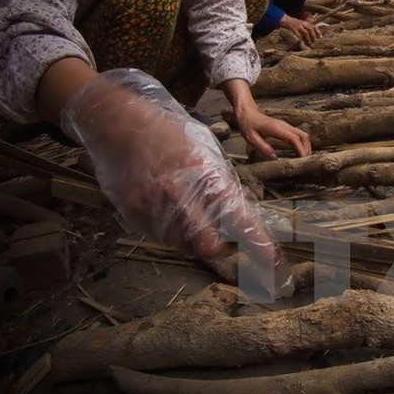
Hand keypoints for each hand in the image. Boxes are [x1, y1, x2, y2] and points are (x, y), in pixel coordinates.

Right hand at [60, 70, 286, 287]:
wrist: (117, 121)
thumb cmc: (169, 132)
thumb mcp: (206, 150)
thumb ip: (223, 183)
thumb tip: (244, 209)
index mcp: (205, 176)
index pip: (242, 222)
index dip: (262, 250)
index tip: (277, 272)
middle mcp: (179, 197)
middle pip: (210, 248)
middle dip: (223, 247)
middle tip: (225, 238)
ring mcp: (152, 208)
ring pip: (185, 245)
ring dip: (195, 238)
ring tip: (191, 211)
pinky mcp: (132, 215)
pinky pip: (161, 236)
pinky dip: (172, 230)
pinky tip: (168, 206)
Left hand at [234, 105, 311, 159]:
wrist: (247, 113)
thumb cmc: (248, 124)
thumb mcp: (251, 138)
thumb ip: (263, 148)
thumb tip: (275, 158)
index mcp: (276, 128)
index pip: (294, 138)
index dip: (300, 148)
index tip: (303, 158)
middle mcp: (284, 126)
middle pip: (303, 136)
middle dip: (307, 148)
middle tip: (306, 161)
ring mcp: (286, 126)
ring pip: (302, 134)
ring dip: (306, 145)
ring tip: (304, 158)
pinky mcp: (285, 127)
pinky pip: (298, 135)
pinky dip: (302, 143)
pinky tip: (299, 151)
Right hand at [279, 12, 321, 44]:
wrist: (286, 20)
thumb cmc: (294, 23)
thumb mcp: (302, 23)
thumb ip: (307, 26)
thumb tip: (313, 33)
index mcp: (306, 23)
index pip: (314, 26)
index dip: (318, 32)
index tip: (320, 37)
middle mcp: (303, 24)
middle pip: (310, 29)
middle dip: (313, 35)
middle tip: (315, 40)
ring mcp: (298, 26)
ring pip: (305, 32)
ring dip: (308, 38)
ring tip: (309, 42)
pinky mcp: (293, 28)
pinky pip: (298, 34)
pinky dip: (300, 38)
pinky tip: (302, 41)